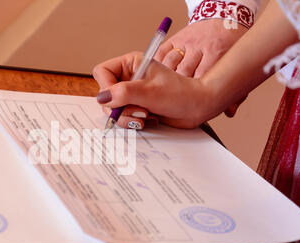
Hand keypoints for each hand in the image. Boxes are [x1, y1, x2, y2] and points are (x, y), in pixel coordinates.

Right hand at [93, 52, 224, 129]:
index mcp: (131, 64)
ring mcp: (132, 93)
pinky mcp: (136, 107)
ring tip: (146, 115)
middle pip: (105, 94)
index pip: (102, 72)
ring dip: (127, 116)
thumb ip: (124, 93)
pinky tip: (148, 119)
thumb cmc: (180, 94)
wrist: (197, 107)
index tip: (116, 98)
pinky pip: (122, 117)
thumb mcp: (150, 92)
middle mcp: (128, 78)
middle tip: (138, 110)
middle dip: (119, 107)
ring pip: (112, 109)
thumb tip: (102, 98)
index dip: (105, 87)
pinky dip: (132, 122)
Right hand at [155, 19, 248, 116]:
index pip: (200, 77)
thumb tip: (230, 112)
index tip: (189, 104)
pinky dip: (157, 66)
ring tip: (165, 90)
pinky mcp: (174, 39)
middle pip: (182, 71)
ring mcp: (185, 42)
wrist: (223, 20)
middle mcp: (199, 47)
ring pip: (169, 63)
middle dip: (178, 88)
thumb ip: (235, 92)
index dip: (193, 94)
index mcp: (215, 53)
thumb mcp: (236, 67)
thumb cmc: (228, 45)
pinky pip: (160, 54)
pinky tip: (159, 76)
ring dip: (165, 78)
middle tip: (174, 100)